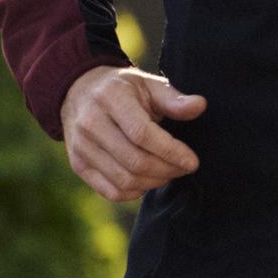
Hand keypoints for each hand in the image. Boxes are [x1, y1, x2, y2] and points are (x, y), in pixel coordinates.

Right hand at [62, 65, 206, 203]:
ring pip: (124, 180)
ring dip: (154, 182)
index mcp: (110, 98)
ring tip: (169, 172)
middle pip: (135, 161)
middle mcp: (90, 123)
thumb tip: (200, 106)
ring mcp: (81, 146)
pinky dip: (135, 192)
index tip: (192, 161)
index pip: (142, 134)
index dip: (171, 151)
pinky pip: (111, 191)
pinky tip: (148, 180)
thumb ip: (173, 98)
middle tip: (184, 167)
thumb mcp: (148, 84)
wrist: (78, 92)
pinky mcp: (78, 164)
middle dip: (168, 170)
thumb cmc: (123, 89)